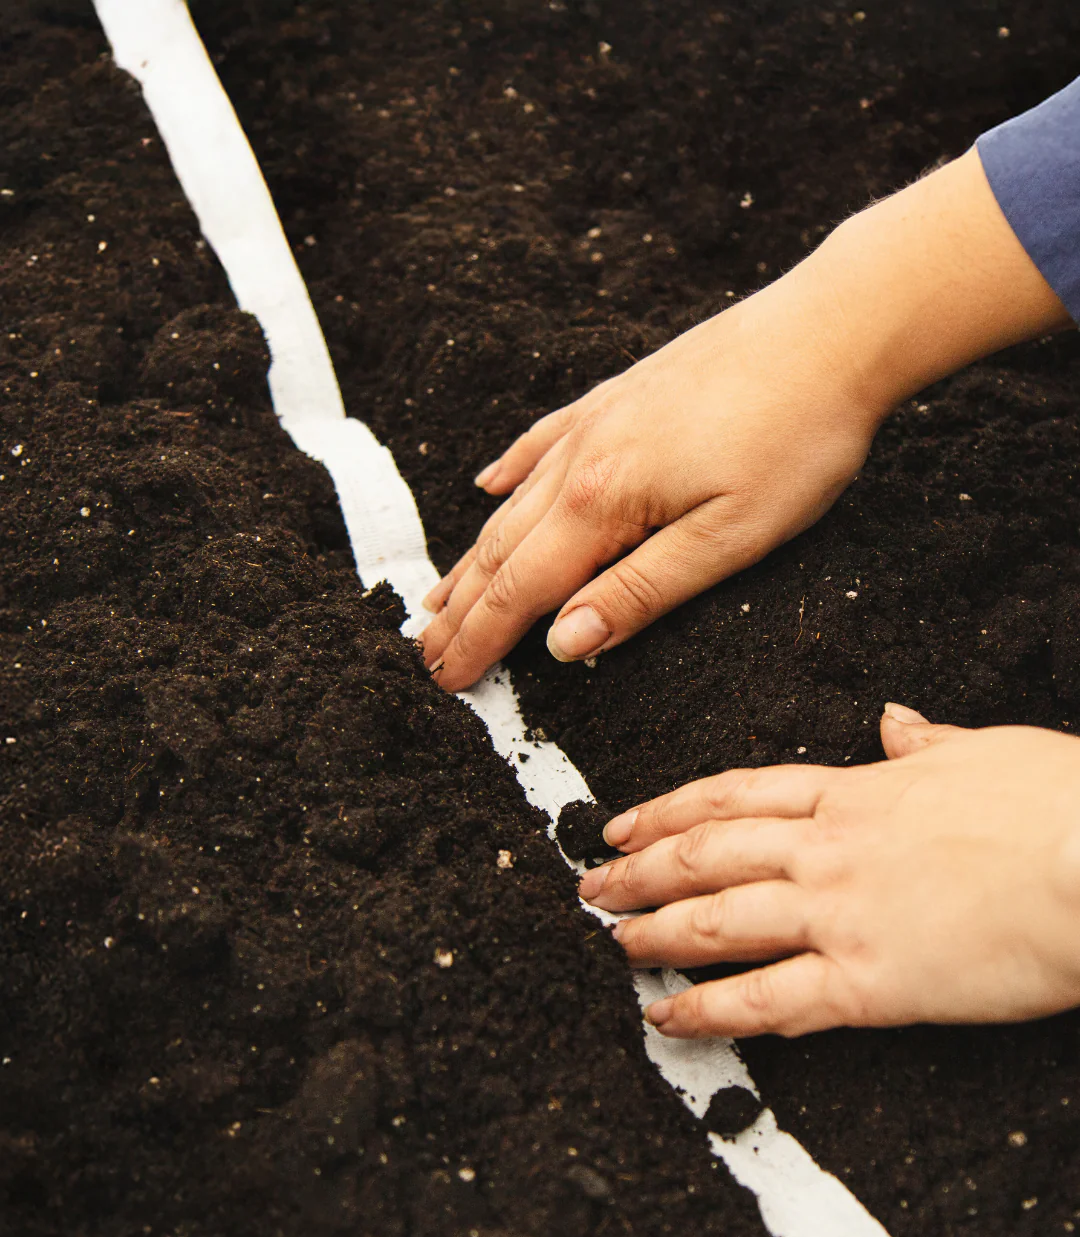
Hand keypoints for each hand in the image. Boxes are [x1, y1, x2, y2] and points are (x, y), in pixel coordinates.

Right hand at [421, 264, 875, 688]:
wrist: (833, 330)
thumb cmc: (797, 437)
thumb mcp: (729, 538)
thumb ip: (639, 593)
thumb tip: (563, 644)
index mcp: (603, 502)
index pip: (521, 590)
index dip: (480, 640)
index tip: (446, 680)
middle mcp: (582, 458)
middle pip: (503, 549)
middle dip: (461, 609)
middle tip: (425, 653)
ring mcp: (598, 420)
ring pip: (515, 502)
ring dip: (474, 555)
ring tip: (439, 595)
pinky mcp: (622, 394)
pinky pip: (544, 440)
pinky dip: (510, 471)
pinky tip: (488, 484)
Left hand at [580, 706, 1079, 1037]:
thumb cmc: (1060, 802)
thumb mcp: (985, 751)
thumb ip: (926, 743)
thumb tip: (895, 721)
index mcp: (857, 791)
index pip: (735, 795)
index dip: (669, 809)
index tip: (624, 821)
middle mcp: (830, 849)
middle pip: (706, 854)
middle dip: (640, 871)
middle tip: (591, 886)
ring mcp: (840, 913)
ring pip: (719, 920)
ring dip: (656, 934)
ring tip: (613, 945)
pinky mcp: (868, 983)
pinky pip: (767, 1000)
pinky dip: (710, 1013)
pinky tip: (670, 1022)